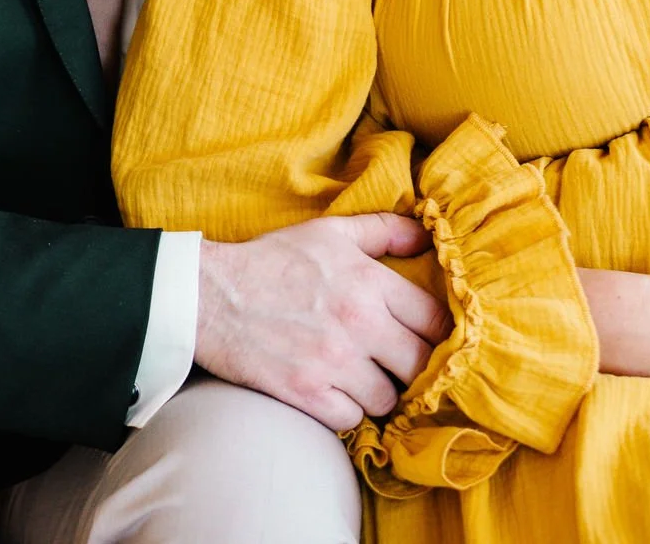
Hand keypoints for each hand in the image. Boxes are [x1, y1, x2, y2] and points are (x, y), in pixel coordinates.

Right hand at [194, 214, 453, 432]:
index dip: (439, 334)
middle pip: (421, 365)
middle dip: (413, 367)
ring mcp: (333, 362)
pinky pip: (351, 418)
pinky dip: (345, 410)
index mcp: (369, 283)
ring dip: (377, 391)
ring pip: (388, 398)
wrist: (210, 296)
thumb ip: (384, 231)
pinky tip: (331, 391)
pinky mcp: (306, 393)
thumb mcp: (329, 232)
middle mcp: (359, 324)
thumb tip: (427, 236)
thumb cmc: (271, 260)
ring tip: (360, 377)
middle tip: (396, 363)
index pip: (436, 321)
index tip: (428, 339)